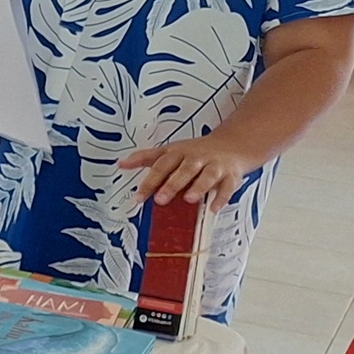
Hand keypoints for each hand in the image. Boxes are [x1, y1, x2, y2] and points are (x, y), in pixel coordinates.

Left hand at [121, 132, 260, 207]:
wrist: (232, 145)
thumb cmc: (195, 152)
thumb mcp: (169, 151)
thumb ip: (146, 158)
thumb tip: (121, 164)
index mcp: (179, 153)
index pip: (162, 165)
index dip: (149, 181)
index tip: (139, 197)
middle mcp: (197, 158)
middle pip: (184, 169)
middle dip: (173, 184)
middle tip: (161, 199)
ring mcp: (215, 166)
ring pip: (208, 175)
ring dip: (199, 187)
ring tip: (189, 200)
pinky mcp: (231, 175)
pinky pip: (228, 186)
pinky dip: (222, 197)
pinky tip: (213, 208)